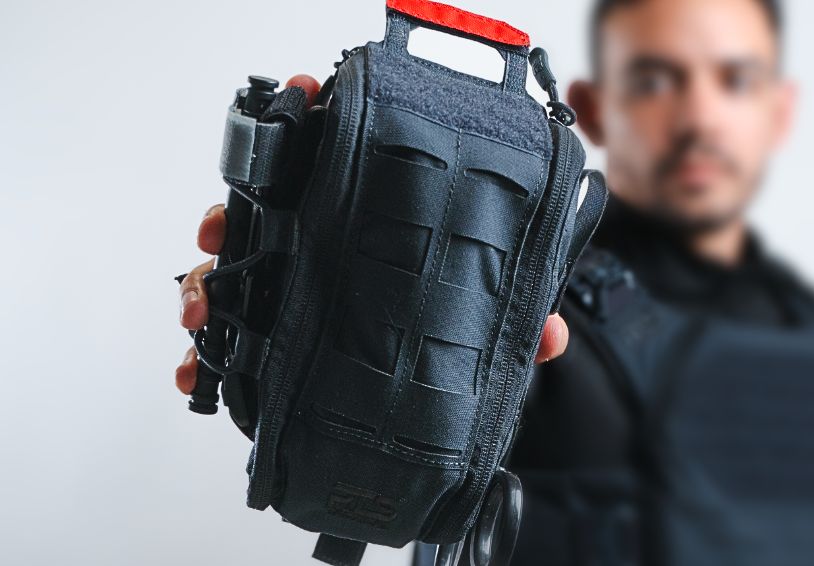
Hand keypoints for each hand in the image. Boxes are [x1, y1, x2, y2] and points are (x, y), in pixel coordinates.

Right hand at [175, 75, 568, 393]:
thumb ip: (521, 317)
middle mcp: (331, 247)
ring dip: (209, 283)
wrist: (430, 397)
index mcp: (377, 223)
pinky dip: (208, 357)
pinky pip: (234, 340)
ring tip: (204, 309)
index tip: (304, 91)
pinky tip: (199, 373)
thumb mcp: (496, 317)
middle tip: (222, 225)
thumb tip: (550, 336)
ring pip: (236, 272)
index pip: (342, 155)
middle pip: (268, 211)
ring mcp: (299, 290)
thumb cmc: (462, 330)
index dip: (318, 117)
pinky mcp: (280, 339)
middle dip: (235, 211)